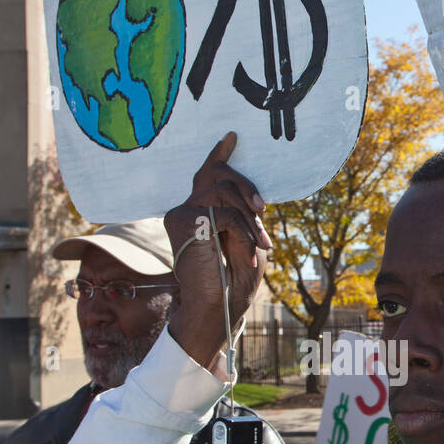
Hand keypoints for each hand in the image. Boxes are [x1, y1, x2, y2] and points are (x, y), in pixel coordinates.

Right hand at [165, 133, 271, 367]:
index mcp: (200, 211)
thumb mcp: (247, 239)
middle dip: (247, 188)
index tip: (232, 136)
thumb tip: (250, 195)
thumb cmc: (234, 280)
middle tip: (263, 210)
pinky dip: (243, 231)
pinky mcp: (183, 222)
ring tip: (261, 243)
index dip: (219, 154)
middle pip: (218, 174)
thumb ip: (244, 213)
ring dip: (249, 216)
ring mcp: (181, 214)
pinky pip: (224, 212)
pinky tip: (248, 252)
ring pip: (223, 190)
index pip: (207, 174)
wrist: (218, 307)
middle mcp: (186, 209)